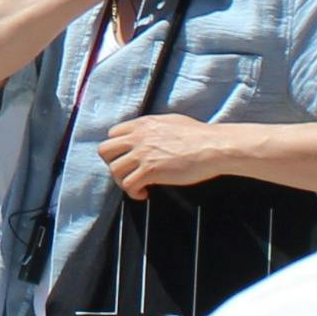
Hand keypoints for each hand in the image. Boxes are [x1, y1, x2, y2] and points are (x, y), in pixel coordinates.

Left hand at [98, 113, 232, 194]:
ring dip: (122, 181)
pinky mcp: (150, 171)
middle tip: (126, 172)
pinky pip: (128, 185)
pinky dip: (133, 193)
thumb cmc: (198, 135)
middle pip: (105, 151)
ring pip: (114, 170)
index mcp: (143, 124)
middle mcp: (138, 137)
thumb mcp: (170, 122)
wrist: (212, 146)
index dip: (117, 148)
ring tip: (136, 185)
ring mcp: (143, 154)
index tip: (126, 158)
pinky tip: (144, 193)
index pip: (113, 134)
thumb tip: (149, 135)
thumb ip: (153, 128)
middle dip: (112, 164)